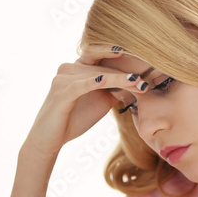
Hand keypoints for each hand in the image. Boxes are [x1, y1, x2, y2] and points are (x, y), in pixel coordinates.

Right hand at [23, 44, 145, 158]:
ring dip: (118, 79)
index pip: (103, 57)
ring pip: (95, 74)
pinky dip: (94, 82)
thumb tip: (138, 83)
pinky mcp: (60, 93)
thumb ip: (115, 89)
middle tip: (146, 79)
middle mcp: (69, 68)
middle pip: (103, 66)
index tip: (146, 64)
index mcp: (79, 68)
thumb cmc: (74, 119)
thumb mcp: (100, 101)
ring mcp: (63, 79)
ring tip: (137, 83)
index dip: (124, 61)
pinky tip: (106, 80)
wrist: (51, 139)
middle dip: (125, 73)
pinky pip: (80, 85)